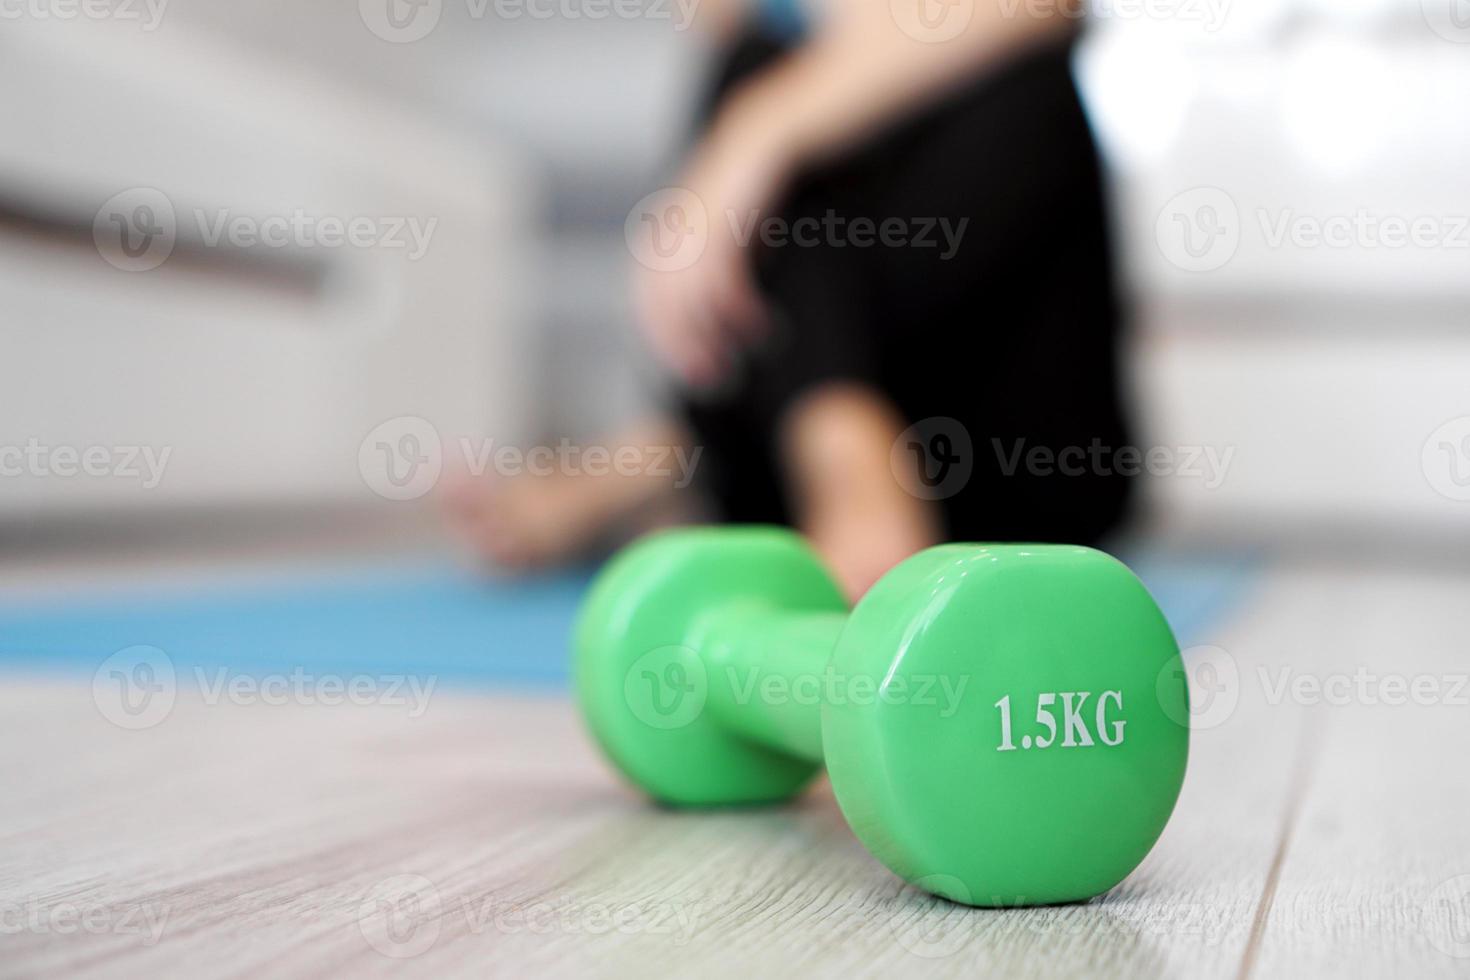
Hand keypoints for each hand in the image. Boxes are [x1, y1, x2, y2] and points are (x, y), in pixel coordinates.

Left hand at [631, 102, 794, 387]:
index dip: (663, 340)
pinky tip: (751, 325)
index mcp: (663, 236)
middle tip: (708, 376)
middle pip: (662, 303)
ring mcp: (694, 222)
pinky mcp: (723, 216)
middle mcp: (670, 231)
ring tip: (730, 360)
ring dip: (706, 334)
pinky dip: (732, 305)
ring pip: (687, 293)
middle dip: (681, 345)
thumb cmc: (748, 189)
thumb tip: (716, 319)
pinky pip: (719, 272)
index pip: (648, 300)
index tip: (687, 370)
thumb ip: (711, 270)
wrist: (766, 132)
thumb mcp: (723, 234)